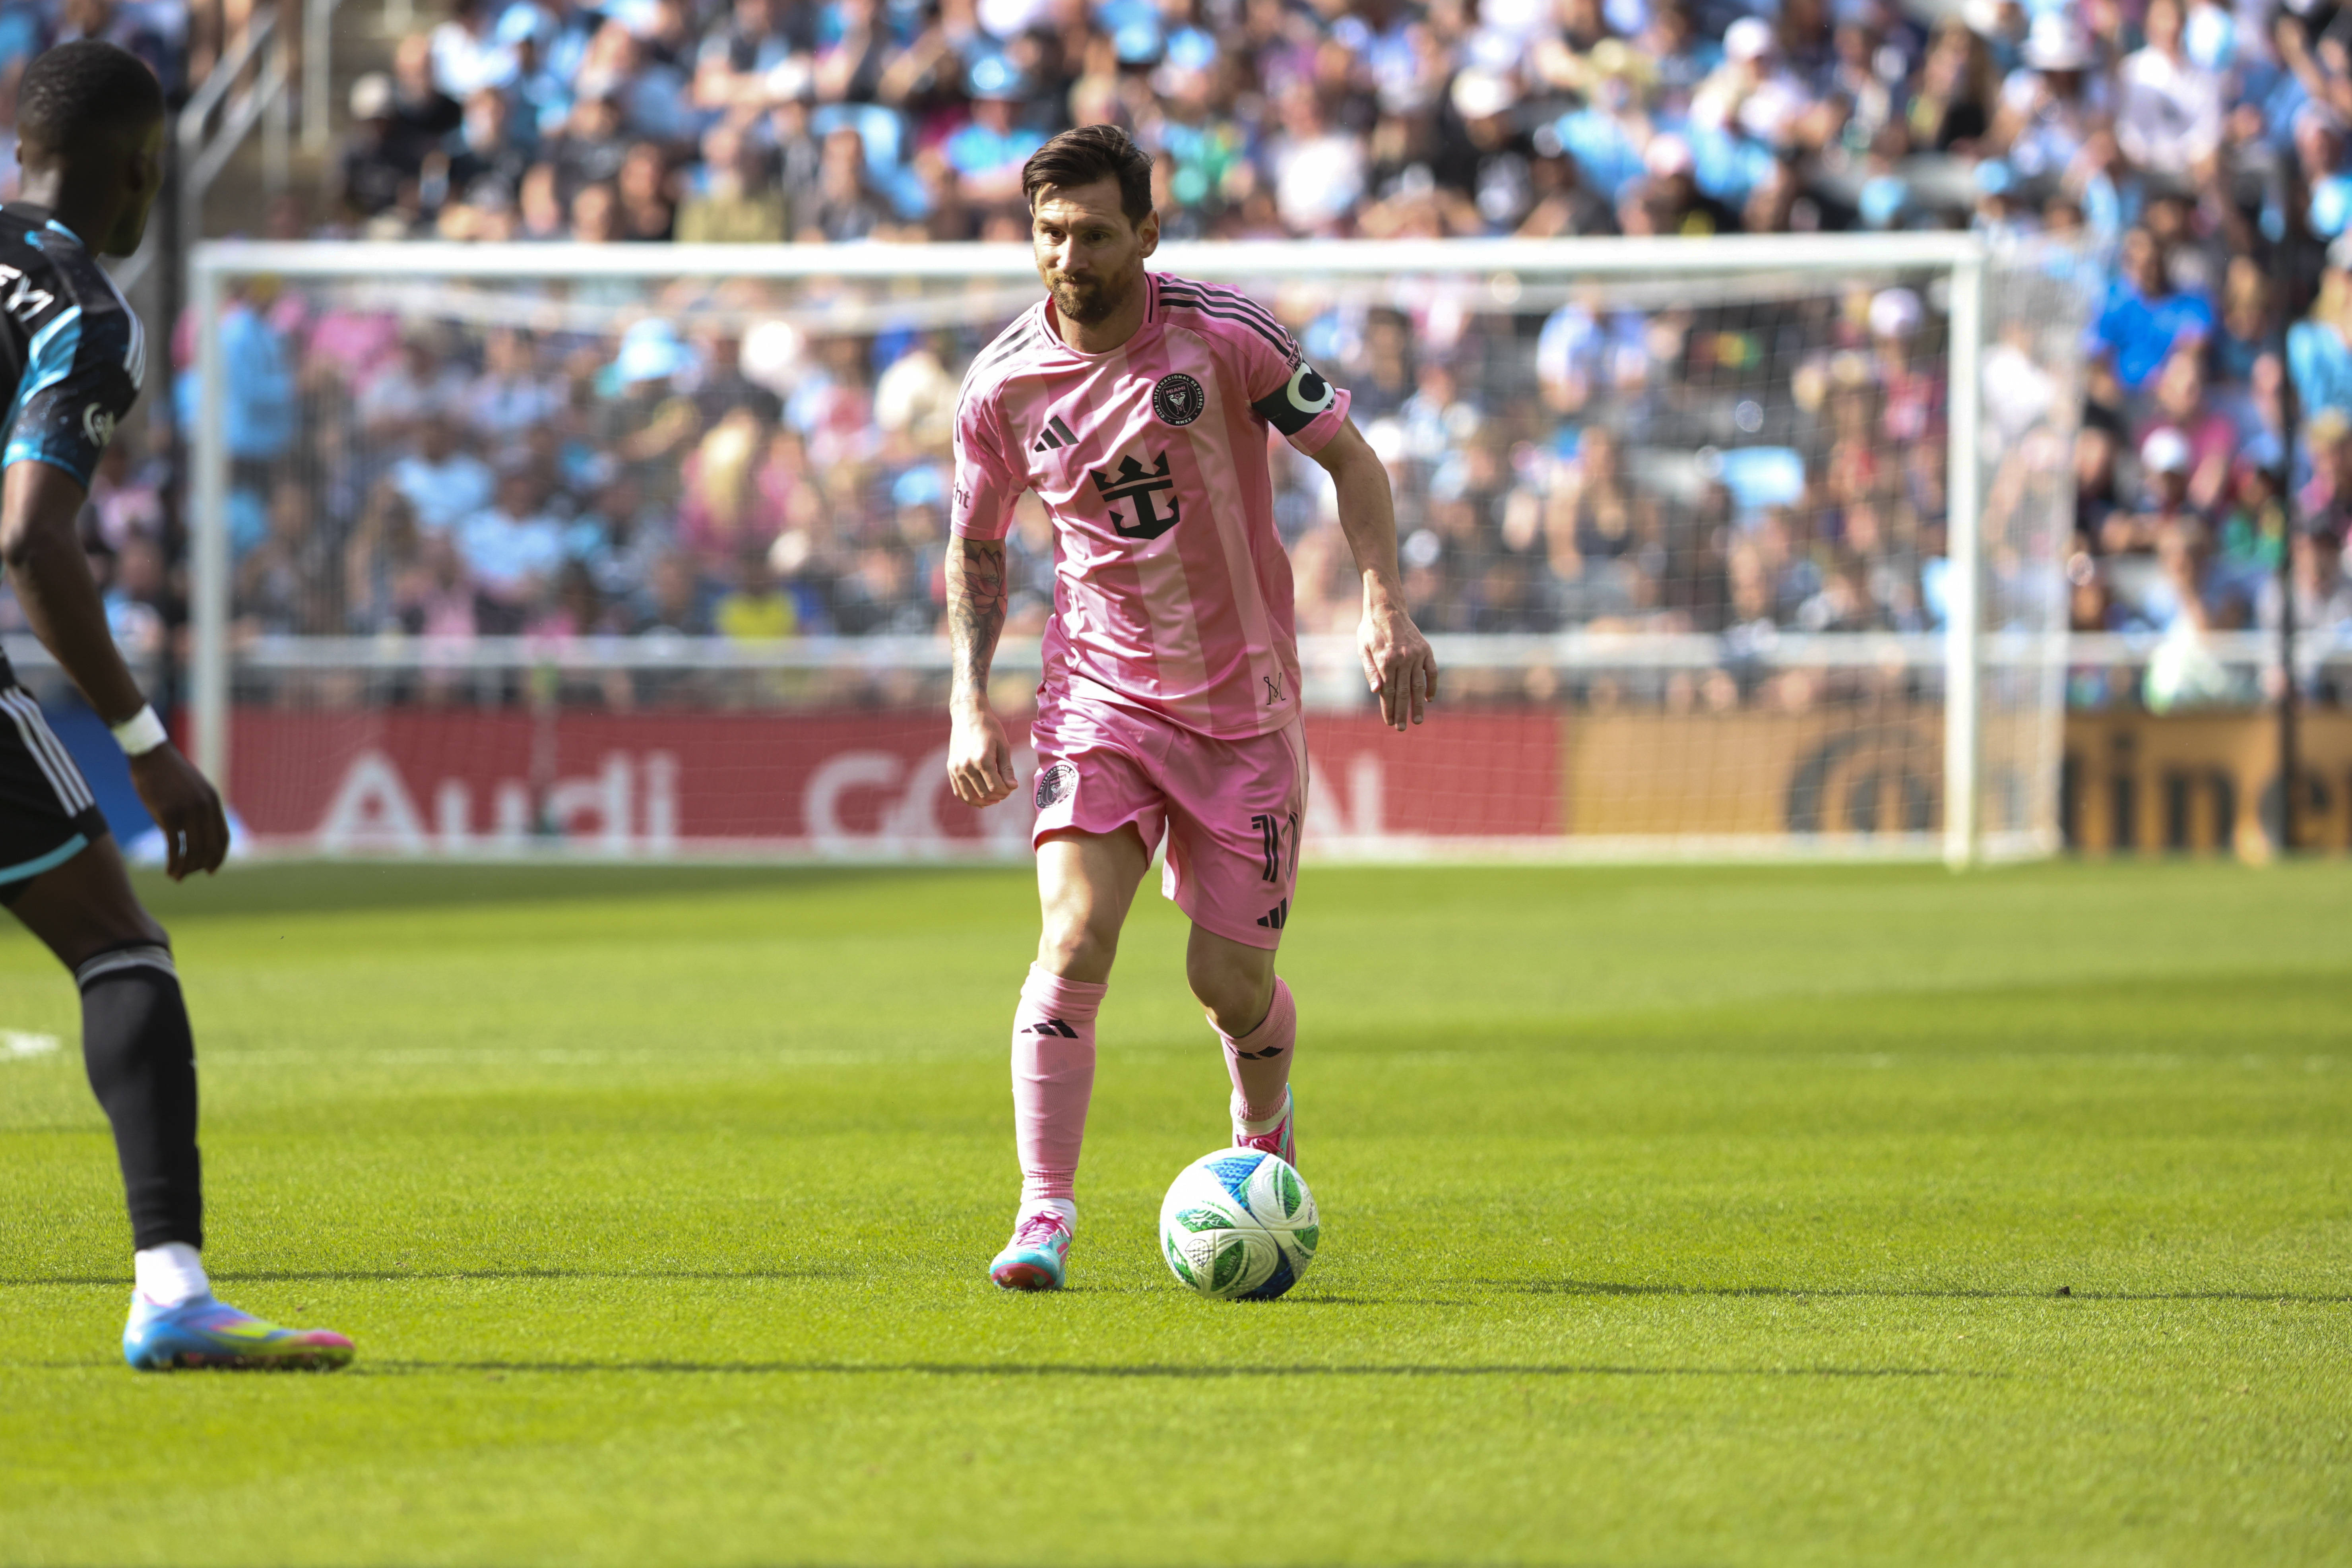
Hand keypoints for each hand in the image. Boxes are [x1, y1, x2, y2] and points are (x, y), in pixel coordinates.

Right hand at [128, 745, 229, 879]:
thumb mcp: (192, 790)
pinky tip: (169, 870)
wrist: (150, 754)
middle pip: (210, 847)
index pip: (223, 837)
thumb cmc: (167, 773)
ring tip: (177, 877)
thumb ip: (197, 810)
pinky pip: (174, 846)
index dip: (219, 857)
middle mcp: (204, 807)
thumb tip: (193, 837)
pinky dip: (173, 862)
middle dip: (201, 866)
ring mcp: (187, 811)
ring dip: (186, 868)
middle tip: (189, 875)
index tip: (210, 870)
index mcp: (213, 802)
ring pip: (193, 850)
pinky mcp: (167, 814)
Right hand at [946, 700, 1017, 807]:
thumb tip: (1013, 787)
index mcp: (983, 759)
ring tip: (994, 798)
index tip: (1012, 787)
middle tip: (1005, 791)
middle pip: (984, 794)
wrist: (968, 714)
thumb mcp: (1003, 746)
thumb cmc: (990, 727)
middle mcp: (967, 766)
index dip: (1006, 791)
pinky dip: (969, 799)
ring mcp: (956, 768)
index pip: (996, 787)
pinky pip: (958, 791)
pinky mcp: (950, 768)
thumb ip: (1007, 768)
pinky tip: (979, 800)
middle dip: (998, 796)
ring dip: (984, 801)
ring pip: (970, 797)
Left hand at [1359, 593, 1437, 730]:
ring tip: (1417, 720)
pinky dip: (1432, 686)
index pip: (1388, 692)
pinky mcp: (1426, 650)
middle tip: (1402, 728)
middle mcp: (1403, 659)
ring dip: (1418, 705)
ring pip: (1419, 685)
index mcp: (1386, 660)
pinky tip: (1429, 699)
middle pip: (1404, 692)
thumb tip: (1376, 692)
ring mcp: (1416, 655)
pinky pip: (1432, 672)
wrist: (1387, 608)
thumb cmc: (1370, 630)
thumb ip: (1370, 671)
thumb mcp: (1363, 649)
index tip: (1389, 722)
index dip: (1389, 708)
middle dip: (1402, 712)